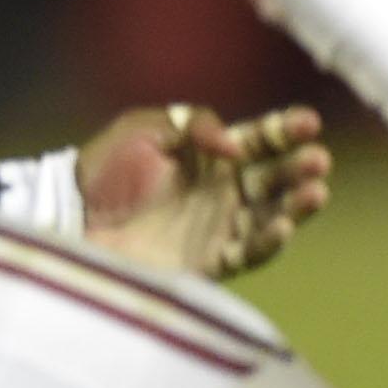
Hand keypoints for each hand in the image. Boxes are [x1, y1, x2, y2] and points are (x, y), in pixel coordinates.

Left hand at [79, 103, 331, 280]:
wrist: (68, 218)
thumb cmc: (102, 168)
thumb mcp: (144, 127)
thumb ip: (194, 125)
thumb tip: (235, 147)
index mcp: (212, 155)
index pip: (261, 140)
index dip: (286, 130)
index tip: (308, 123)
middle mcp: (223, 192)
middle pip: (274, 178)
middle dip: (300, 167)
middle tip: (318, 159)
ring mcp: (218, 228)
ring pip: (271, 215)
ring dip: (296, 205)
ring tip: (316, 192)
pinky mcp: (207, 263)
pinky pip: (247, 253)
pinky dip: (268, 242)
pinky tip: (283, 227)